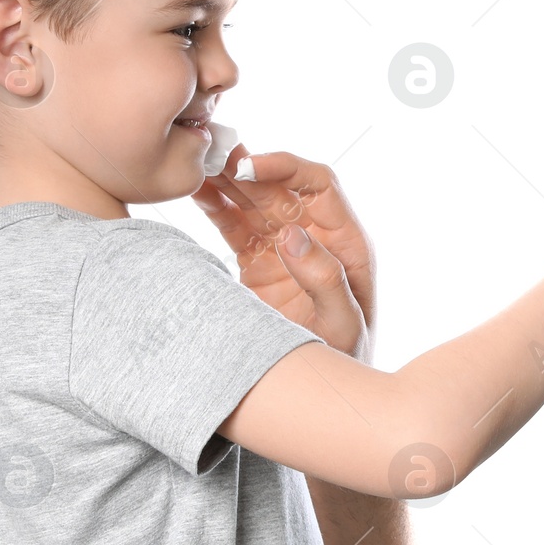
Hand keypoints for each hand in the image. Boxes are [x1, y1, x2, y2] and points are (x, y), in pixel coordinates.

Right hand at [192, 144, 375, 359]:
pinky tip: (196, 191)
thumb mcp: (344, 324)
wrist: (323, 388)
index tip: (252, 165)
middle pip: (280, 188)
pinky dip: (216, 207)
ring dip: (228, 182)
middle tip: (212, 156)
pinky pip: (235, 226)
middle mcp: (316, 237)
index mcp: (346, 242)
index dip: (287, 168)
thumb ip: (325, 280)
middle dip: (248, 169)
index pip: (319, 185)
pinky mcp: (258, 263)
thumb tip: (293, 236)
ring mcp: (284, 249)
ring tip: (196, 166)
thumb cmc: (346, 357)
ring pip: (254, 202)